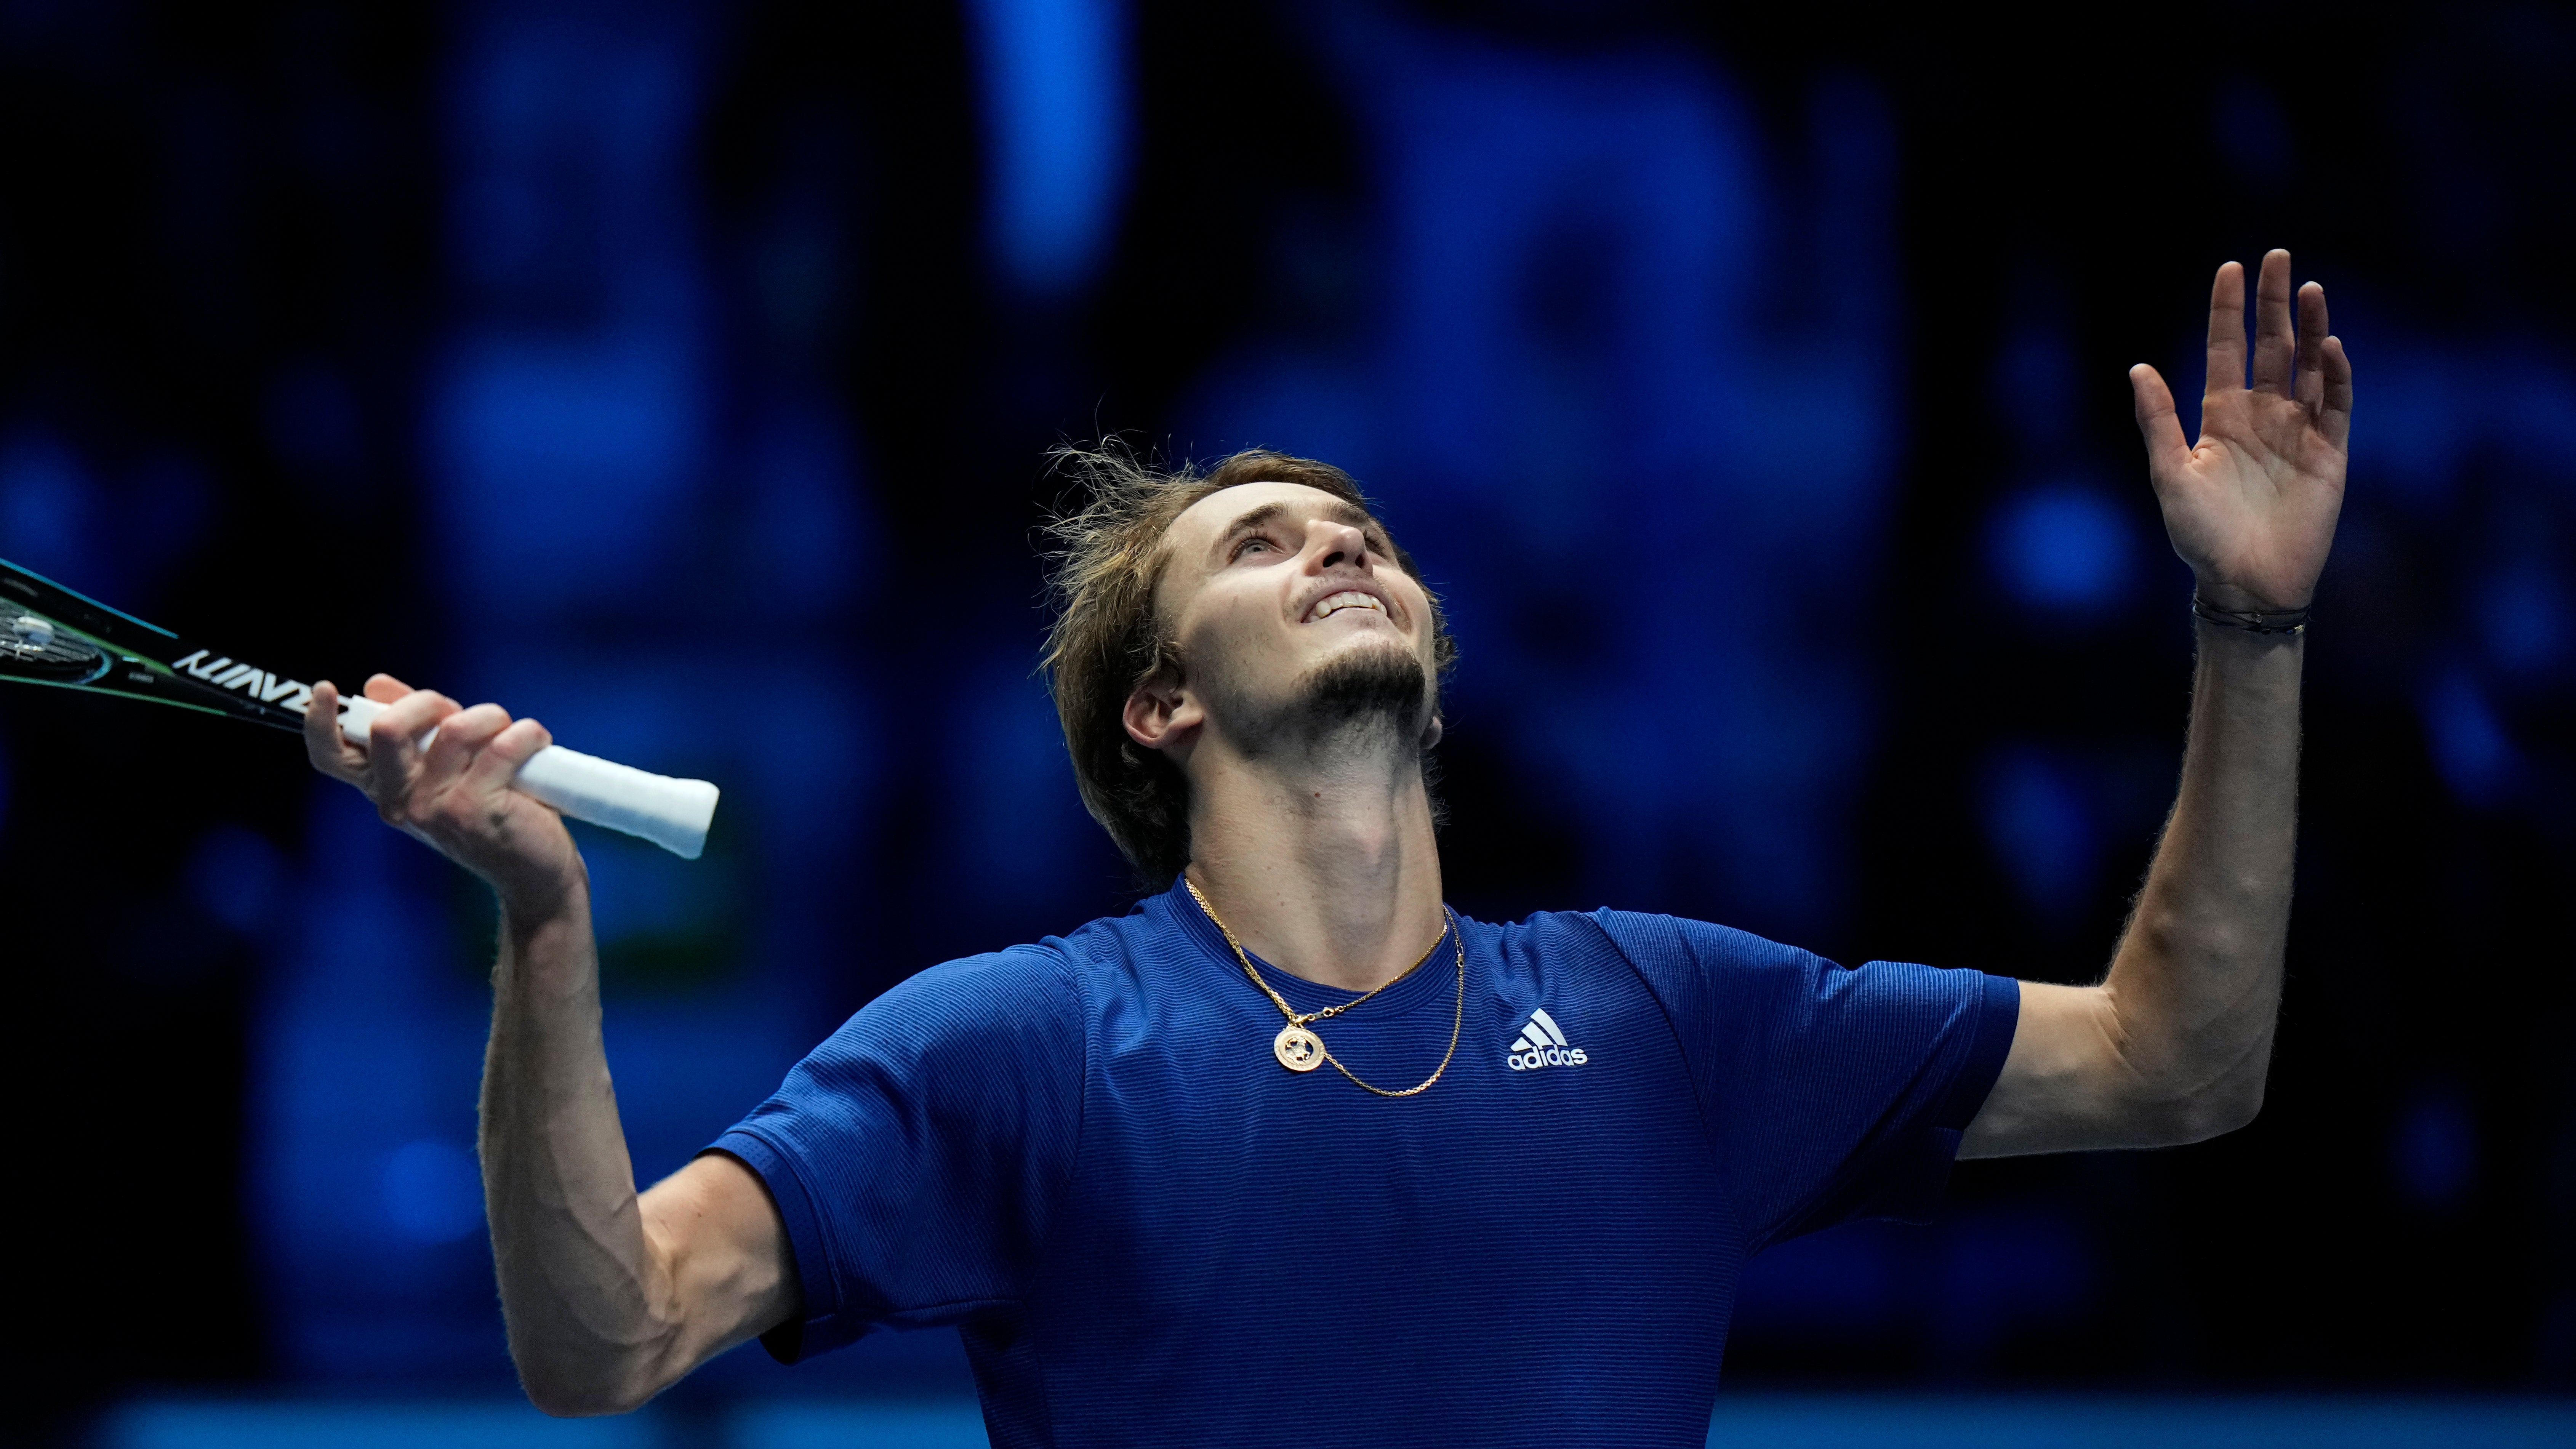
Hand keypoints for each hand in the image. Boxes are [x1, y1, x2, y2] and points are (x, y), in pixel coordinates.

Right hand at [304, 673, 583, 916]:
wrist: (535, 874)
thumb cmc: (494, 812)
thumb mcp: (446, 769)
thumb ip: (414, 728)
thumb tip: (376, 685)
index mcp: (387, 787)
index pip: (332, 757)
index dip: (320, 722)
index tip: (325, 688)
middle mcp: (402, 802)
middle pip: (387, 729)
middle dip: (429, 702)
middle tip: (461, 716)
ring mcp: (436, 811)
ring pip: (456, 729)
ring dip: (492, 717)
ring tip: (512, 734)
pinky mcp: (478, 813)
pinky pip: (503, 746)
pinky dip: (527, 734)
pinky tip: (537, 745)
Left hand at [2130, 248, 2352, 611]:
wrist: (2244, 582)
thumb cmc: (2201, 535)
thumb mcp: (2170, 474)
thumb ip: (2158, 421)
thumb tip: (2138, 368)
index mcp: (2221, 417)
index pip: (2227, 349)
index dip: (2229, 310)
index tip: (2232, 268)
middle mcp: (2262, 415)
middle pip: (2271, 346)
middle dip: (2274, 302)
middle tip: (2278, 257)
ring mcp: (2298, 431)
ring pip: (2309, 366)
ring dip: (2310, 327)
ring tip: (2308, 288)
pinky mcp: (2329, 453)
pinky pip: (2337, 405)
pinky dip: (2336, 375)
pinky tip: (2329, 345)